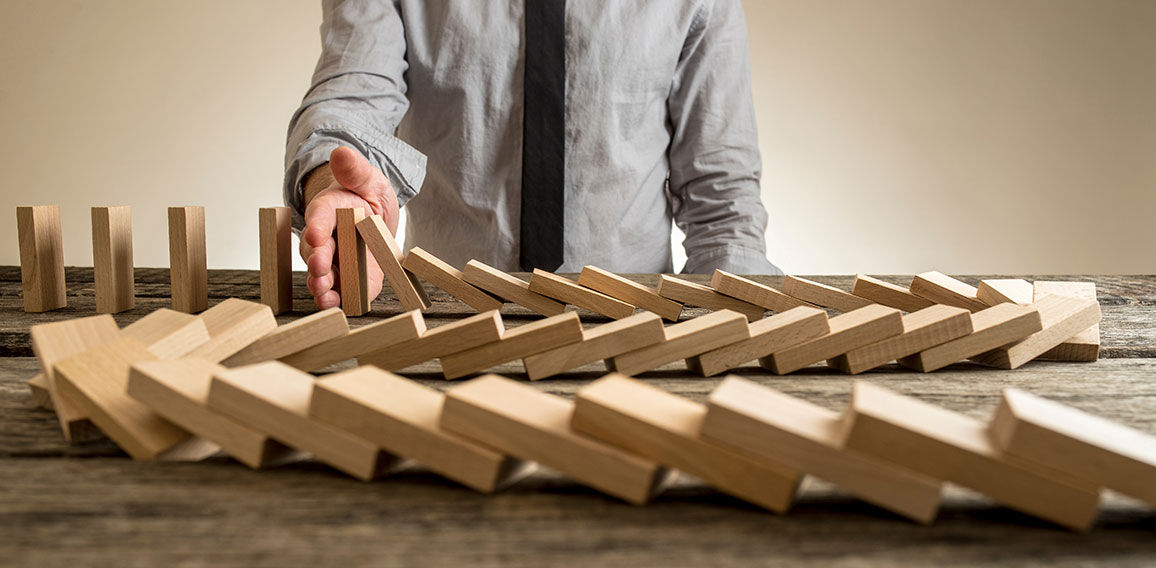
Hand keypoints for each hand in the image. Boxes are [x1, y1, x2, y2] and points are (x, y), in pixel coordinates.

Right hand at [300, 146, 399, 309]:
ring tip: (324, 291)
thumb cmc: (366, 196)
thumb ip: (355, 170)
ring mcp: (336, 260)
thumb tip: (341, 152)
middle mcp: (326, 238)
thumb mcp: (369, 179)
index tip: (316, 233)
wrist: (374, 217)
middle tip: (320, 267)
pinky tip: (338, 305)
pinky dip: (339, 299)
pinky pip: (343, 290)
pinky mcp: (351, 279)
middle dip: (317, 260)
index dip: (317, 225)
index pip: (320, 216)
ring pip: (323, 273)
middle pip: (316, 250)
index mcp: (329, 210)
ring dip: (322, 284)